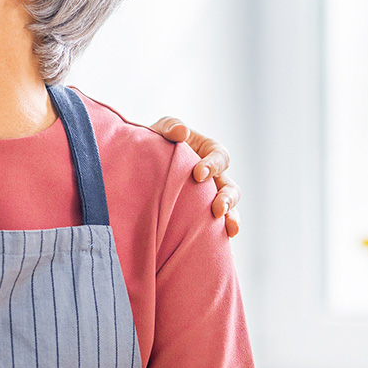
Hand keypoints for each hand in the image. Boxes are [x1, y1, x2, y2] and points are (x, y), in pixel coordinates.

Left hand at [150, 117, 241, 234]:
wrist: (137, 164)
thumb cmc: (153, 142)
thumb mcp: (160, 130)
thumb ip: (170, 128)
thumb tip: (181, 132)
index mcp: (208, 152)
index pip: (221, 157)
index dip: (214, 165)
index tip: (198, 174)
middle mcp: (213, 177)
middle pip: (231, 187)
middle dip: (227, 198)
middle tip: (217, 209)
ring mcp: (207, 196)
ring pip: (229, 208)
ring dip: (231, 217)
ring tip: (228, 228)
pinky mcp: (198, 213)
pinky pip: (214, 224)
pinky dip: (220, 231)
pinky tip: (222, 240)